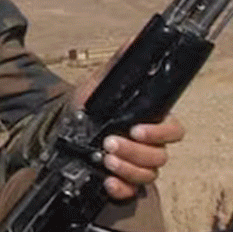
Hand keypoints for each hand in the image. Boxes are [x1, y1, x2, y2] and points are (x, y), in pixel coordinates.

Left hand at [73, 52, 185, 199]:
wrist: (59, 131)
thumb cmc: (86, 106)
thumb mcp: (99, 83)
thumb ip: (118, 64)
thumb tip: (134, 39)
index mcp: (149, 122)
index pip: (174, 131)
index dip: (161, 133)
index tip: (137, 129)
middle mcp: (147, 146)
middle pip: (161, 156)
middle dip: (136, 151)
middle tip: (110, 143)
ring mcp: (135, 166)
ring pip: (148, 174)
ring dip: (128, 168)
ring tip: (104, 159)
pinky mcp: (120, 182)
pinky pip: (130, 192)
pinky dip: (120, 189)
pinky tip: (106, 181)